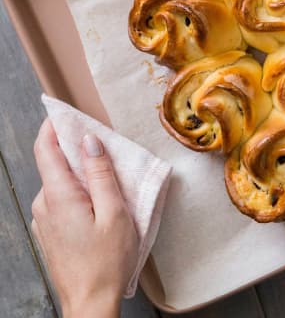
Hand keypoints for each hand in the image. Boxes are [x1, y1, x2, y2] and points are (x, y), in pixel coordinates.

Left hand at [31, 119, 137, 317]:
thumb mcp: (115, 212)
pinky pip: (61, 198)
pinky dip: (78, 189)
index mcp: (59, 196)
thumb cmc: (107, 261)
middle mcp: (45, 204)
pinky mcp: (50, 230)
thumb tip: (90, 142)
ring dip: (80, 171)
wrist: (89, 303)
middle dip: (75, 148)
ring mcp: (44, 219)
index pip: (46, 149)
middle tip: (102, 140)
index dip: (53, 126)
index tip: (62, 110)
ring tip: (109, 173)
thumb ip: (101, 174)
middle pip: (55, 163)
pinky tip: (100, 198)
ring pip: (60, 182)